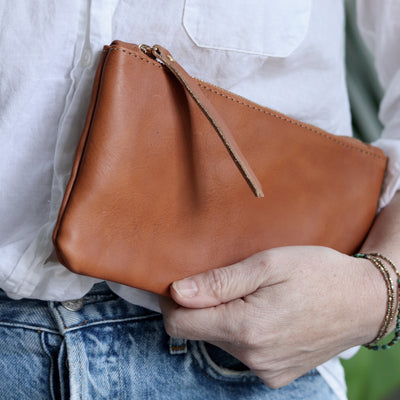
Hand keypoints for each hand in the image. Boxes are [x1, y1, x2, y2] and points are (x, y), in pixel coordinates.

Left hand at [160, 246, 387, 387]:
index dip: (172, 302)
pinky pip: (244, 352)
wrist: (365, 301)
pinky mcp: (277, 374)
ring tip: (251, 295)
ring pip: (221, 341)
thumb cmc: (318, 273)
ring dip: (225, 318)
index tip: (179, 281)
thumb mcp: (268, 264)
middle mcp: (253, 357)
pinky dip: (244, 332)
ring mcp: (266, 370)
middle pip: (201, 331)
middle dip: (203, 306)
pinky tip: (266, 313)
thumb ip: (220, 282)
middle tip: (227, 280)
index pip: (180, 324)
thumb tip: (178, 292)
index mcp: (246, 328)